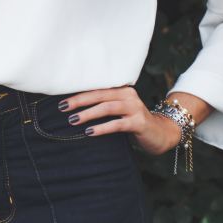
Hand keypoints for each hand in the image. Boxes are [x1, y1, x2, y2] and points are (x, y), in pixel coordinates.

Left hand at [59, 85, 182, 156]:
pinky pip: (117, 123)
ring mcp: (135, 108)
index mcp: (122, 90)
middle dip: (79, 101)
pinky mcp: (139, 122)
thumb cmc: (134, 123)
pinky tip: (90, 132)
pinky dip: (102, 127)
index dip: (79, 93)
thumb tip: (76, 110)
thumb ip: (105, 106)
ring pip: (107, 107)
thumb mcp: (120, 111)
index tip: (61, 99)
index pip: (97, 89)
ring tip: (73, 120)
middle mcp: (128, 95)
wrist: (161, 134)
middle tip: (62, 107)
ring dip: (88, 113)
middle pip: (99, 95)